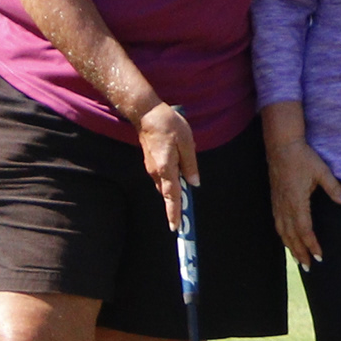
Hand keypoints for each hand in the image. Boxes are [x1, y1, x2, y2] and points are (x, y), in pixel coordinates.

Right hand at [133, 100, 199, 226]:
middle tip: (184, 218)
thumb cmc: (168, 125)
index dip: (174, 212)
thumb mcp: (186, 142)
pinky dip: (170, 181)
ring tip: (185, 193)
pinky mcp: (151, 163)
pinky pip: (163, 177)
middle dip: (176, 205)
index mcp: (166, 169)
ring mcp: (152, 168)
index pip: (172, 196)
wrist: (146, 113)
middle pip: (169, 193)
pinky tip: (179, 171)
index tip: (176, 227)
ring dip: (174, 191)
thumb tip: (193, 183)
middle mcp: (156, 172)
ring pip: (166, 185)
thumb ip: (190, 164)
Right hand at [268, 130, 340, 269]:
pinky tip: (286, 239)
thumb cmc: (303, 157)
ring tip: (296, 260)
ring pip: (282, 232)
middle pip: (292, 236)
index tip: (319, 257)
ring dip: (290, 247)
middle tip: (307, 268)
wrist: (282, 145)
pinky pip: (277, 223)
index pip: (305, 230)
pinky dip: (282, 235)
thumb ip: (334, 189)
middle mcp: (285, 206)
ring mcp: (278, 203)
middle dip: (300, 253)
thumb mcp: (322, 172)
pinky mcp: (274, 199)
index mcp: (297, 202)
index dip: (312, 245)